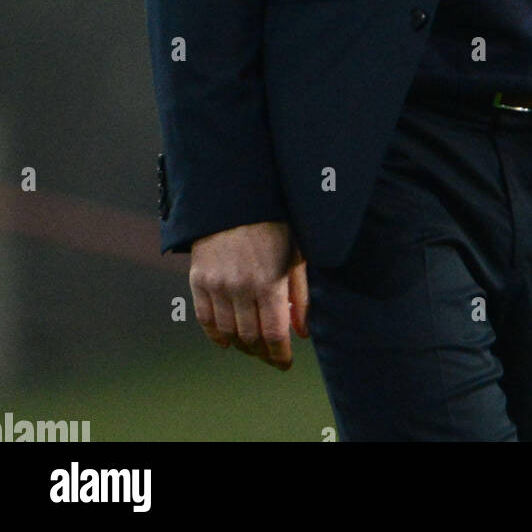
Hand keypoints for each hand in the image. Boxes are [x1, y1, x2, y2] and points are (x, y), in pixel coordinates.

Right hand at [189, 221, 308, 369]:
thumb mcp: (295, 256)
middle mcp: (241, 288)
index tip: (285, 363)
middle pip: (250, 338)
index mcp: (269, 282)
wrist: (235, 199)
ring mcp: (217, 285)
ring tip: (252, 347)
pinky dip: (216, 335)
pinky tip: (227, 340)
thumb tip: (302, 333)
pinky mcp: (198, 280)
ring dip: (241, 346)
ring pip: (228, 333)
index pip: (274, 335)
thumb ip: (300, 297)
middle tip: (270, 355)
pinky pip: (205, 320)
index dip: (281, 355)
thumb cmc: (274, 225)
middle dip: (263, 353)